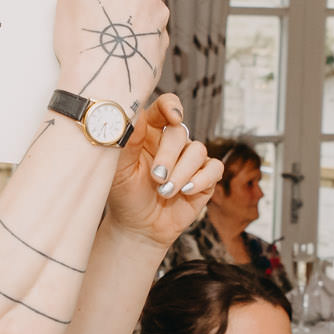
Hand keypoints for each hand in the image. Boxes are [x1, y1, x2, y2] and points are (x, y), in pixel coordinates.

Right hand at [52, 0, 169, 114]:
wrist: (101, 82)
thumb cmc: (81, 39)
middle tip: (99, 7)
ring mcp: (158, 12)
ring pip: (144, 6)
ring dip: (130, 15)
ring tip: (106, 35)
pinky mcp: (162, 38)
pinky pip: (147, 31)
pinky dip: (135, 37)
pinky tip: (116, 51)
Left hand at [105, 94, 219, 246]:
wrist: (139, 227)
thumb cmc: (126, 195)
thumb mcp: (119, 170)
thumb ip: (126, 143)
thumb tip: (133, 116)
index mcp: (149, 133)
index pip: (164, 108)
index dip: (171, 107)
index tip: (173, 117)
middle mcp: (172, 143)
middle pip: (180, 132)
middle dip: (169, 156)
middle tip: (156, 177)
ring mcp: (190, 160)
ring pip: (198, 150)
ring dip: (181, 172)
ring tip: (165, 191)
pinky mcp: (205, 178)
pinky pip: (214, 168)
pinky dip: (201, 179)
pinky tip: (186, 191)